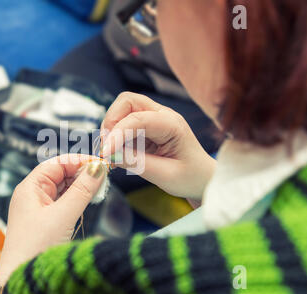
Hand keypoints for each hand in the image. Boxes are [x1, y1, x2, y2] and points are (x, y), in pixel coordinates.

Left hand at [0, 154, 105, 285]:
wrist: (20, 279)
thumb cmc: (33, 249)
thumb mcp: (63, 216)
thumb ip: (82, 190)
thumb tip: (97, 168)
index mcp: (29, 187)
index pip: (57, 163)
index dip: (78, 161)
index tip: (100, 163)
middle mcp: (32, 195)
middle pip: (60, 174)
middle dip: (81, 173)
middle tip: (103, 177)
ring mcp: (38, 208)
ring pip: (63, 189)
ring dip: (80, 187)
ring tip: (98, 189)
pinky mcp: (45, 221)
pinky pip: (63, 203)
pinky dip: (76, 200)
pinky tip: (87, 202)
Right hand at [101, 92, 215, 200]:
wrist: (202, 179)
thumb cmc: (190, 177)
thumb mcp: (165, 176)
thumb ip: (136, 163)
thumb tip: (109, 154)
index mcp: (173, 125)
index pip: (138, 119)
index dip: (117, 133)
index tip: (104, 153)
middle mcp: (162, 115)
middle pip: (127, 101)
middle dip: (111, 121)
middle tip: (106, 147)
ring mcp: (153, 118)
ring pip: (122, 109)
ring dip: (111, 127)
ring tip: (110, 151)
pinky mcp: (145, 127)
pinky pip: (123, 122)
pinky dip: (114, 135)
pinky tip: (116, 152)